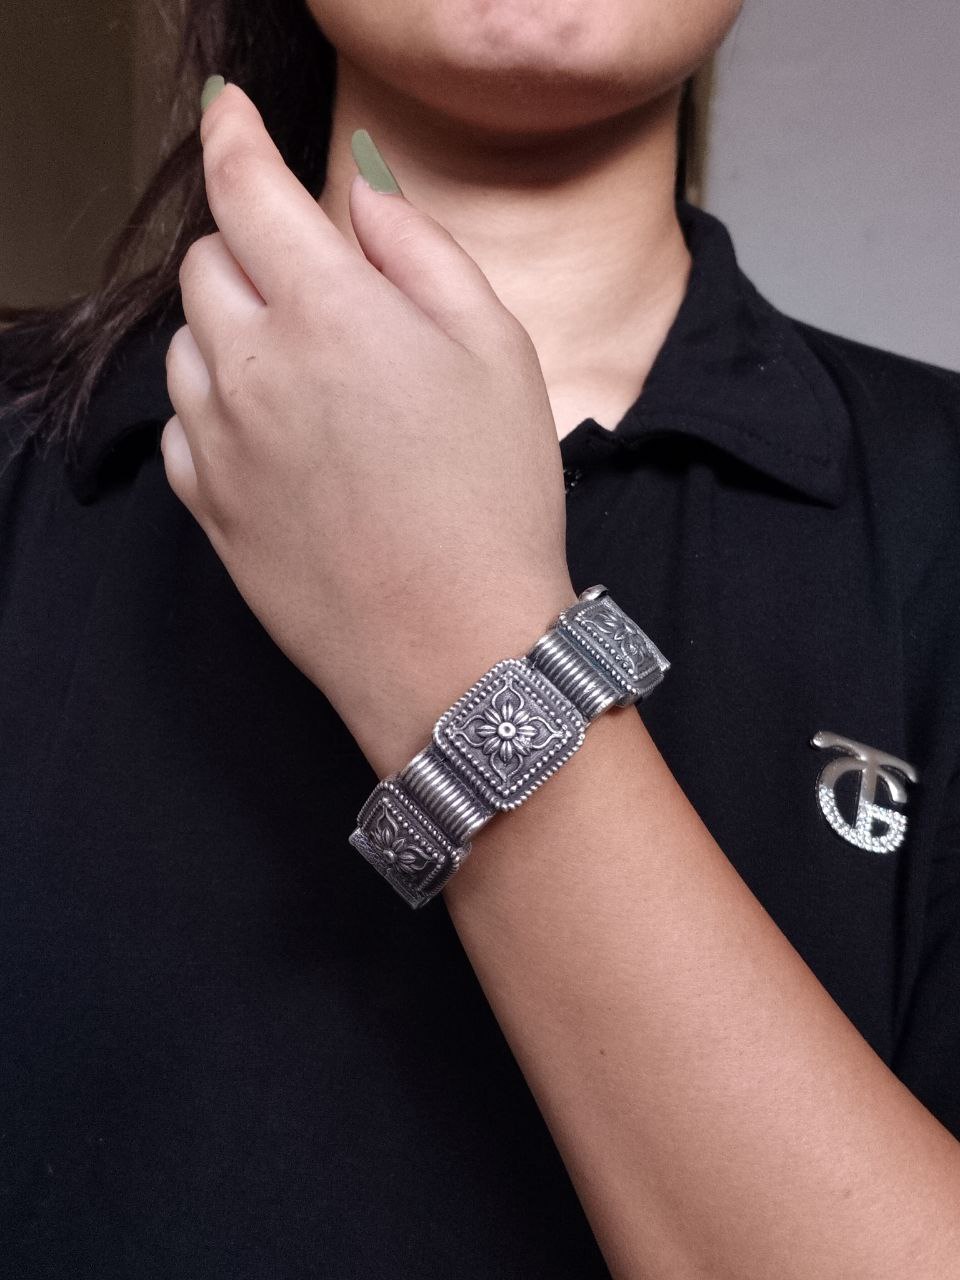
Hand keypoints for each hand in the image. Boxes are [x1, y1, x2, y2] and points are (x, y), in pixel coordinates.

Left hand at [162, 83, 575, 775]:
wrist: (453, 648)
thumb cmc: (493, 501)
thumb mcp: (498, 349)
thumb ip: (419, 251)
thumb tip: (360, 197)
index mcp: (327, 310)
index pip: (246, 188)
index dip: (235, 137)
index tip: (232, 117)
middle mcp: (251, 367)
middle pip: (207, 264)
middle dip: (253, 254)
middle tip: (322, 296)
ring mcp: (217, 442)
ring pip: (186, 344)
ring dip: (233, 333)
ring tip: (311, 382)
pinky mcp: (206, 506)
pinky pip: (182, 423)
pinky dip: (218, 408)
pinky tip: (282, 442)